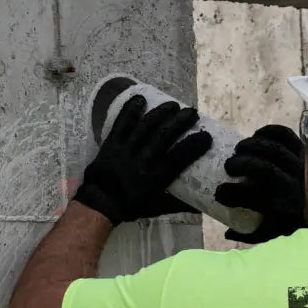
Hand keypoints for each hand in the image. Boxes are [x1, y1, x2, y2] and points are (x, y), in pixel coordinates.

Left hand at [74, 96, 212, 224]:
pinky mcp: (112, 142)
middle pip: (163, 136)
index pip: (178, 158)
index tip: (206, 136)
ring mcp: (126, 149)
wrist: (100, 202)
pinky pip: (122, 123)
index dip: (194, 146)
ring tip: (173, 105)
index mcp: (156, 178)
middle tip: (192, 113)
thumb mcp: (157, 208)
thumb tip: (200, 206)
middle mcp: (143, 160)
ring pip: (145, 126)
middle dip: (180, 122)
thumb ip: (178, 205)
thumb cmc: (131, 206)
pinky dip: (130, 110)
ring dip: (160, 113)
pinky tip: (140, 99)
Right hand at [215, 125, 305, 243]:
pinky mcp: (304, 150)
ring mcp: (302, 165)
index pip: (257, 199)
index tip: (219, 193)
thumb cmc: (292, 220)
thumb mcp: (273, 234)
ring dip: (252, 146)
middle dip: (242, 165)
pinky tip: (256, 136)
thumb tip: (227, 233)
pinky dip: (269, 131)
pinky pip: (286, 135)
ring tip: (237, 149)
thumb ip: (251, 235)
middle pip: (266, 169)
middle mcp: (296, 186)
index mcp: (286, 208)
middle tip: (228, 166)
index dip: (235, 194)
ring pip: (274, 149)